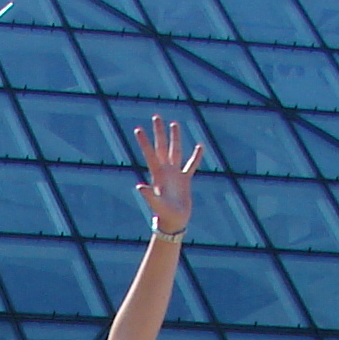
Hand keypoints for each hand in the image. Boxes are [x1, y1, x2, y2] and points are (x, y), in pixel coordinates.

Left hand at [132, 115, 201, 236]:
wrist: (174, 223)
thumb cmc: (164, 215)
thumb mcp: (156, 204)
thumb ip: (148, 196)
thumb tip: (139, 186)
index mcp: (158, 174)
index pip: (150, 153)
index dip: (144, 141)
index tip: (138, 129)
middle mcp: (165, 171)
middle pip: (162, 147)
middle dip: (159, 132)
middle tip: (156, 117)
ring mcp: (175, 175)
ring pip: (176, 151)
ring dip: (175, 138)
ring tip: (174, 124)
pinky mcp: (185, 181)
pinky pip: (191, 165)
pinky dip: (196, 157)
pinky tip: (200, 146)